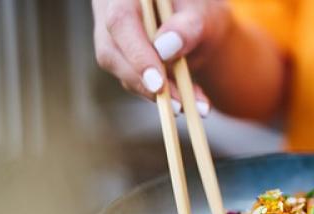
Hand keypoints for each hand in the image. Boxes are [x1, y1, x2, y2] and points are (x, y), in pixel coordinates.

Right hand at [92, 0, 232, 113]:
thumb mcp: (203, 13)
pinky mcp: (119, 57)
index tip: (158, 83)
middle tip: (176, 104)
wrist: (199, 19)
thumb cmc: (199, 9)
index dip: (136, 53)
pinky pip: (132, 79)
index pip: (121, 20)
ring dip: (153, 93)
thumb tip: (165, 49)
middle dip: (143, 82)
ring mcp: (110, 35)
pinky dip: (161, 94)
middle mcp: (109, 9)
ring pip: (119, 69)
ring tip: (188, 105)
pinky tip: (188, 101)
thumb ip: (187, 27)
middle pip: (110, 50)